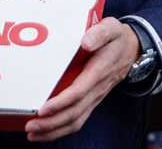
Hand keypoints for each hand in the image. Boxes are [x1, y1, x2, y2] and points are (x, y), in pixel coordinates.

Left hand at [26, 18, 139, 141]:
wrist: (131, 50)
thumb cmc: (116, 39)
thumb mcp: (111, 28)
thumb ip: (99, 33)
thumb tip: (86, 42)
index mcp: (98, 71)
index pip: (78, 92)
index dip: (60, 103)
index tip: (42, 109)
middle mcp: (96, 89)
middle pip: (74, 112)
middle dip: (51, 122)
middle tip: (30, 127)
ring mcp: (94, 97)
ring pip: (75, 121)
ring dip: (54, 130)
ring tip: (33, 134)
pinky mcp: (91, 101)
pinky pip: (77, 120)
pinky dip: (60, 130)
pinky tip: (44, 133)